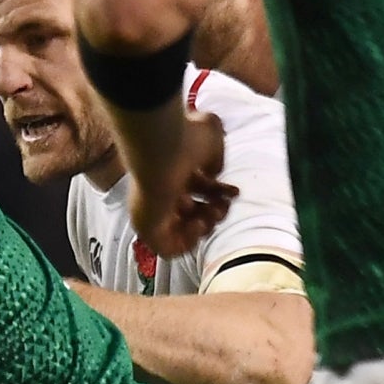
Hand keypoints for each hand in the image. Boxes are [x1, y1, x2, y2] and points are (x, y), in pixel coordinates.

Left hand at [128, 111, 234, 258]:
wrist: (161, 149)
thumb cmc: (185, 139)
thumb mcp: (211, 134)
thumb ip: (215, 153)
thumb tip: (213, 173)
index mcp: (174, 173)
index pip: (198, 190)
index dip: (220, 193)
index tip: (235, 192)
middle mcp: (162, 195)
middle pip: (194, 212)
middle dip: (215, 211)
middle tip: (223, 205)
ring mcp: (153, 214)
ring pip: (183, 232)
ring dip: (206, 225)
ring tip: (211, 212)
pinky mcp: (148, 230)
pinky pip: (170, 249)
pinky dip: (189, 241)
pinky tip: (196, 223)